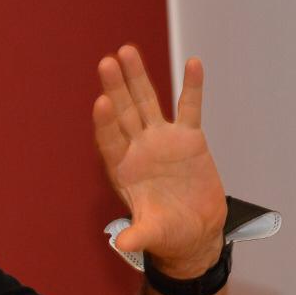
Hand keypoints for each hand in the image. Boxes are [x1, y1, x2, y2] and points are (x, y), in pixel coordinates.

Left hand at [93, 45, 226, 276]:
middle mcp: (138, 148)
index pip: (110, 140)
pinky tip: (193, 63)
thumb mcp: (152, 234)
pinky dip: (191, 87)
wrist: (194, 231)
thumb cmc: (167, 234)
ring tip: (127, 51)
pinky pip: (189, 107)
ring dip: (138, 77)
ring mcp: (162, 139)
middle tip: (106, 62)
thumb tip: (122, 244)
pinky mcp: (189, 138)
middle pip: (123, 113)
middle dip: (115, 88)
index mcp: (123, 169)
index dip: (105, 122)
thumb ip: (138, 236)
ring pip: (147, 102)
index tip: (101, 102)